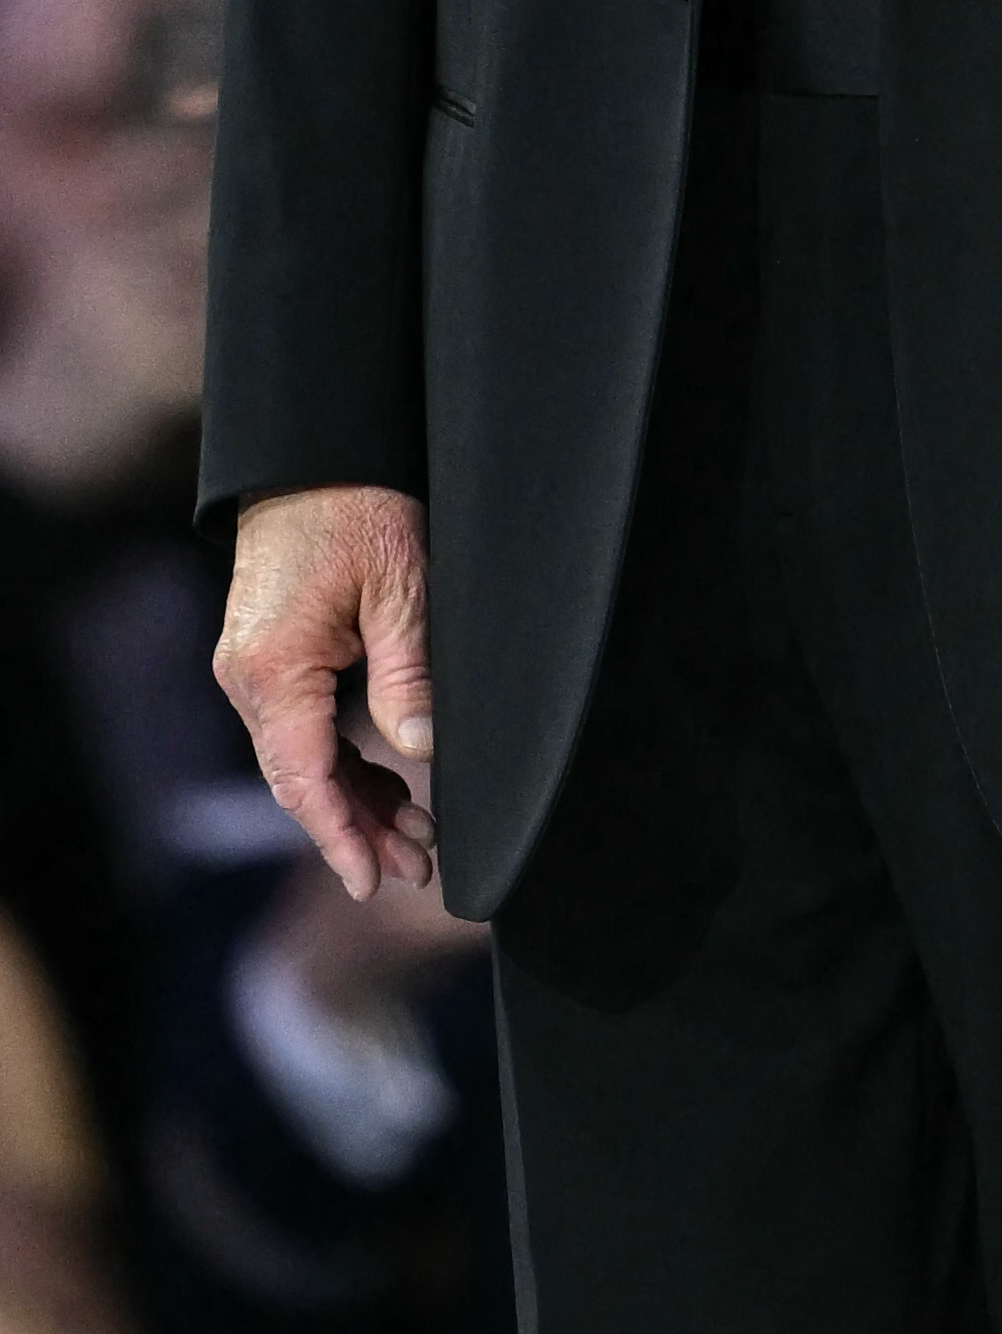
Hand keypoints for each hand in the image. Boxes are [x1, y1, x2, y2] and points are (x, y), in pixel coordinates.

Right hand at [214, 484, 439, 902]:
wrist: (314, 452)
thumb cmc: (359, 508)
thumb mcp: (400, 589)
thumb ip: (407, 676)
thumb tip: (421, 752)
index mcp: (273, 671)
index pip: (303, 779)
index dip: (339, 836)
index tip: (370, 882)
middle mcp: (248, 679)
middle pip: (300, 779)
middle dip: (357, 828)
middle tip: (419, 865)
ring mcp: (253, 669)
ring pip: (301, 758)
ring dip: (354, 798)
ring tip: (415, 836)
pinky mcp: (269, 655)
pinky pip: (302, 728)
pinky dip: (342, 761)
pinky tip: (386, 783)